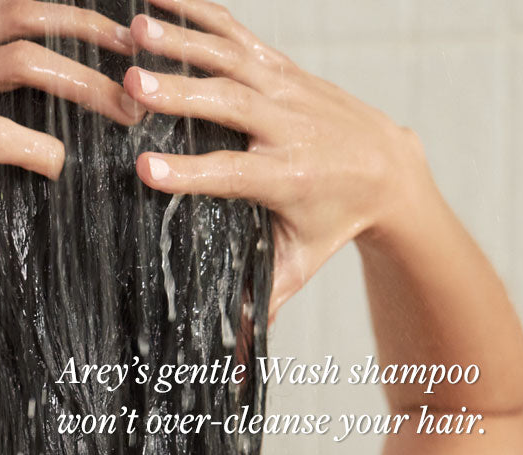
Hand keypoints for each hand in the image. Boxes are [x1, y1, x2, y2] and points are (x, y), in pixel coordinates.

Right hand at [122, 0, 436, 319]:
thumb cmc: (335, 220)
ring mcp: (287, 89)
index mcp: (289, 178)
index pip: (234, 173)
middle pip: (230, 107)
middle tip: (130, 85)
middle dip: (179, 94)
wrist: (392, 167)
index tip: (144, 169)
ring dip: (182, 43)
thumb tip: (225, 353)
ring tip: (133, 31)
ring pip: (232, 61)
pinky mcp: (283, 66)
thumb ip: (261, 295)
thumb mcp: (301, 260)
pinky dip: (199, 13)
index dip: (190, 172)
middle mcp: (291, 127)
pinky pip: (239, 33)